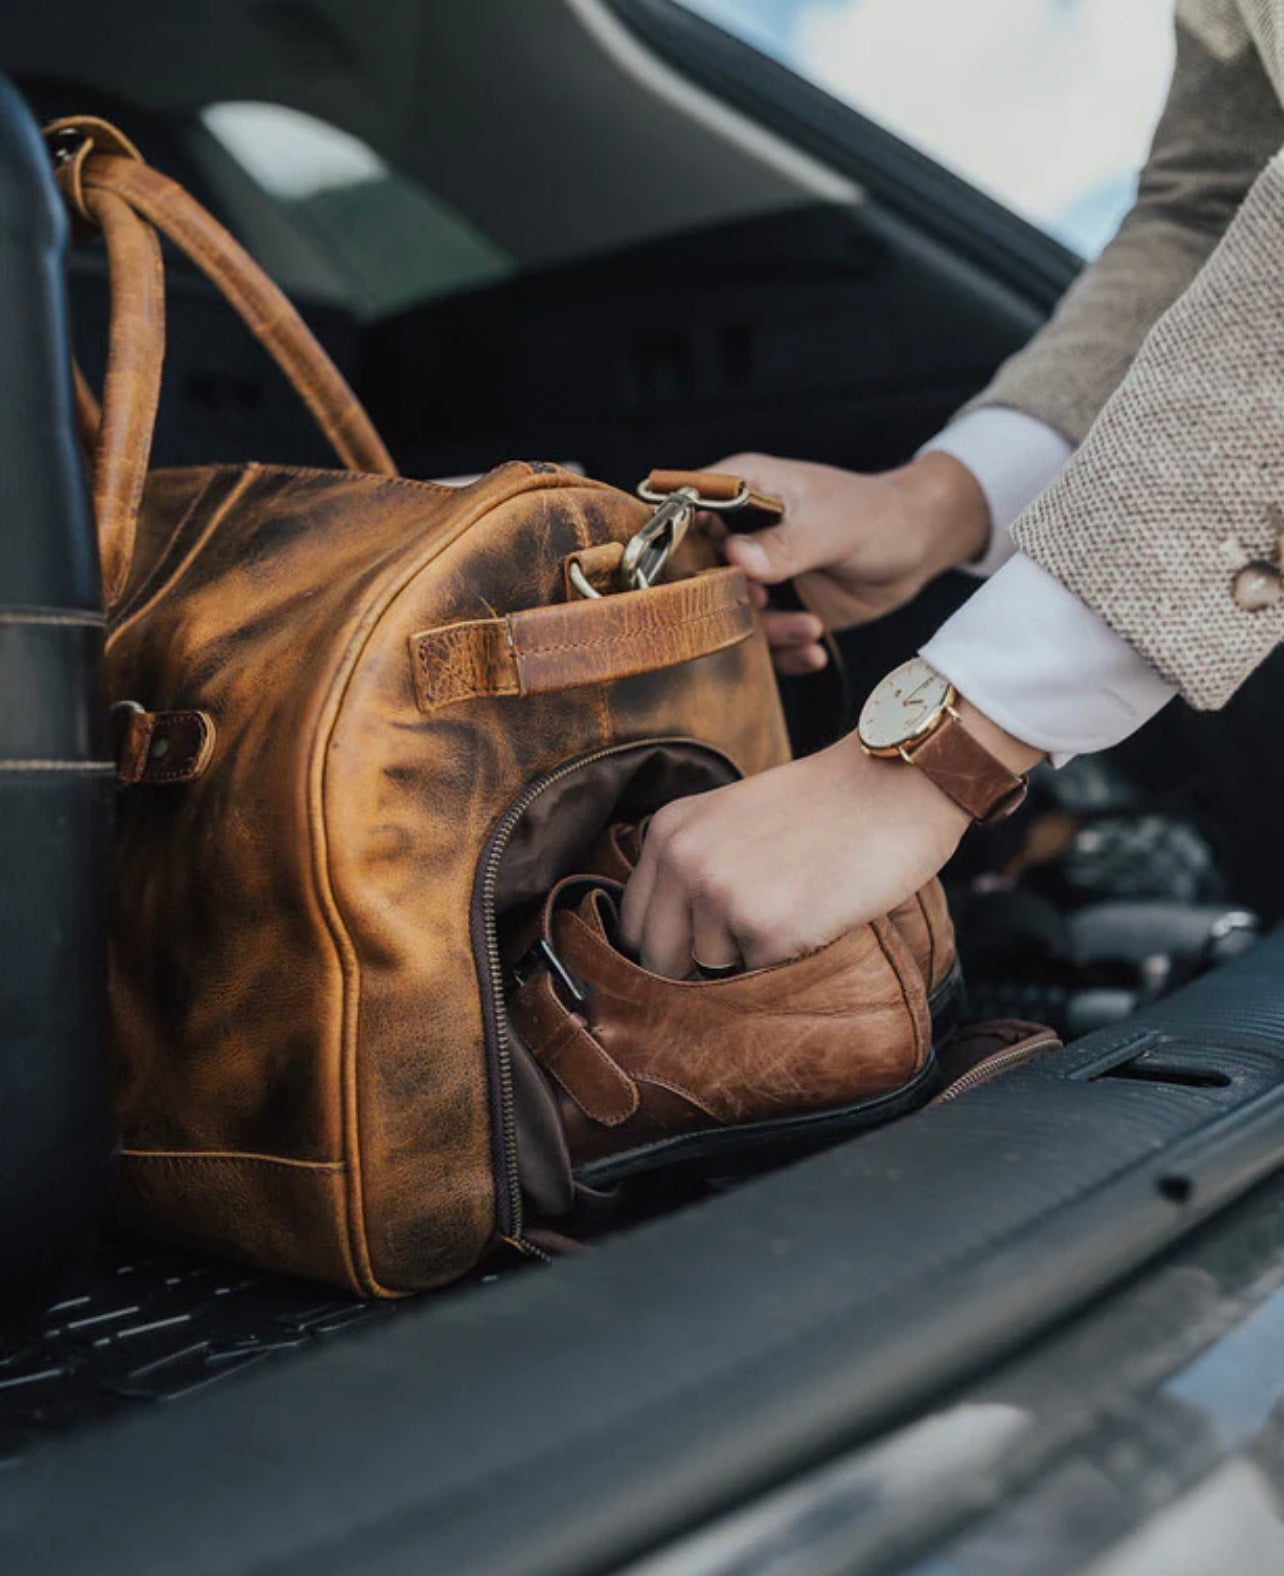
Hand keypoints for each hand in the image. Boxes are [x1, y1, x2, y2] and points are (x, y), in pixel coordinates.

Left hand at [619, 703, 1042, 977]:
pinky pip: (764, 978)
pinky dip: (792, 961)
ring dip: (754, 957)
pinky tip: (819, 914)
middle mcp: (683, 861)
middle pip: (662, 960)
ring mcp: (722, 896)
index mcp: (668, 832)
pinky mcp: (768, 929)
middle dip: (701, 964)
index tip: (699, 949)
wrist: (895, 784)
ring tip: (798, 906)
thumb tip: (666, 947)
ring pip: (716, 972)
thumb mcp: (730, 818)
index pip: (635, 925)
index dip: (668, 945)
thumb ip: (693, 866)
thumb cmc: (824, 805)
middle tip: (754, 937)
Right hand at [707, 451, 989, 674]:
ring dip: (768, 634)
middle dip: (729, 604)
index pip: (682, 514)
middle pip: (698, 576)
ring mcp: (757, 575)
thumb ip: (786, 543)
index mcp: (740, 491)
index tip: (706, 578)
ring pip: (731, 617)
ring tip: (809, 627)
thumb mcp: (835, 525)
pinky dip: (787, 654)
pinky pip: (764, 643)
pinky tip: (814, 651)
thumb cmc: (880, 515)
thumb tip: (736, 558)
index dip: (680, 549)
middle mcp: (739, 534)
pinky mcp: (779, 608)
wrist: (920, 545)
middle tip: (768, 604)